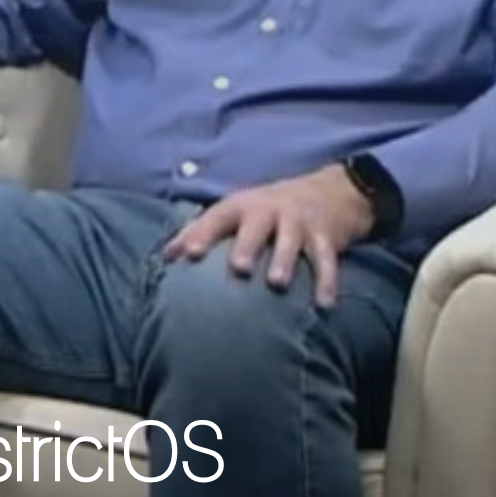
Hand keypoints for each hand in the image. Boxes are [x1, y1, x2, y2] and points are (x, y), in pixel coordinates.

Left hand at [161, 165, 373, 307]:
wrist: (329, 192)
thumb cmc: (267, 210)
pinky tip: (325, 304)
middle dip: (247, 245)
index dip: (201, 234)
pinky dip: (327, 281)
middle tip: (238, 268)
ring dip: (284, 260)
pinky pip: (326, 260)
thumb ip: (200, 231)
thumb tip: (165, 256)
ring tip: (277, 284)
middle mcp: (269, 211)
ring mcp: (299, 222)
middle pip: (255, 226)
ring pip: (291, 240)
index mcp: (242, 206)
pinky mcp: (326, 236)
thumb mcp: (236, 212)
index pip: (217, 218)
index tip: (188, 254)